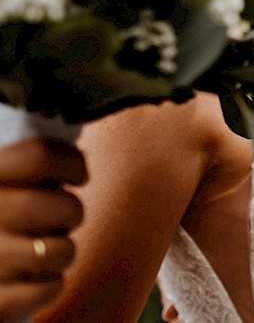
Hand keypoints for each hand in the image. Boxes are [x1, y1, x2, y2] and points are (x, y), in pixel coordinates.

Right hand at [0, 138, 86, 321]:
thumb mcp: (5, 183)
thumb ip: (28, 165)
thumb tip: (78, 134)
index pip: (40, 156)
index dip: (72, 164)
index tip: (78, 176)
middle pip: (63, 207)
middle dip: (71, 214)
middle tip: (58, 219)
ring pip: (61, 251)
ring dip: (61, 252)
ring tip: (41, 249)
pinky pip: (49, 288)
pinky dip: (48, 286)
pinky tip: (31, 278)